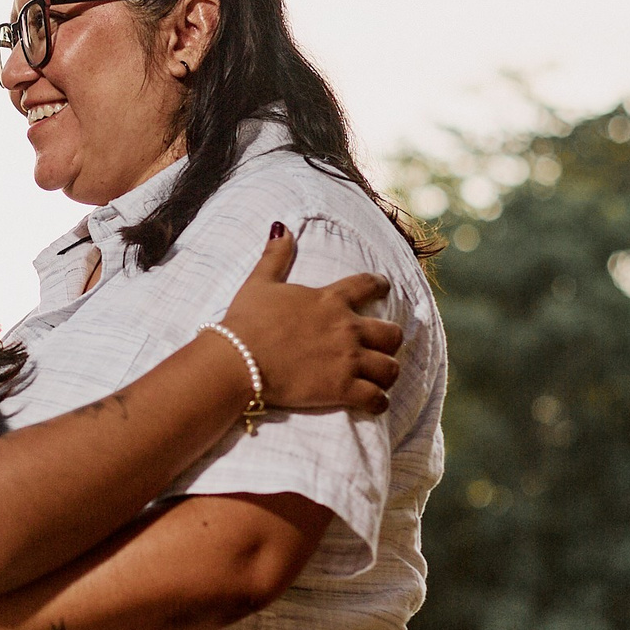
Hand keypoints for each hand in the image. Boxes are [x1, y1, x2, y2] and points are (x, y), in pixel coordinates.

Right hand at [220, 226, 402, 413]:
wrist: (238, 359)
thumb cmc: (245, 321)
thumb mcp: (259, 282)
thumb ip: (275, 256)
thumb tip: (281, 227)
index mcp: (329, 300)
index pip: (367, 285)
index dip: (379, 285)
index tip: (384, 288)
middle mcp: (346, 328)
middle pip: (391, 333)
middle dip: (390, 340)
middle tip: (382, 346)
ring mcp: (346, 360)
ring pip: (390, 368)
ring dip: (388, 373)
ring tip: (382, 377)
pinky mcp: (341, 389)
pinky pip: (375, 398)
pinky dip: (378, 402)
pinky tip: (375, 403)